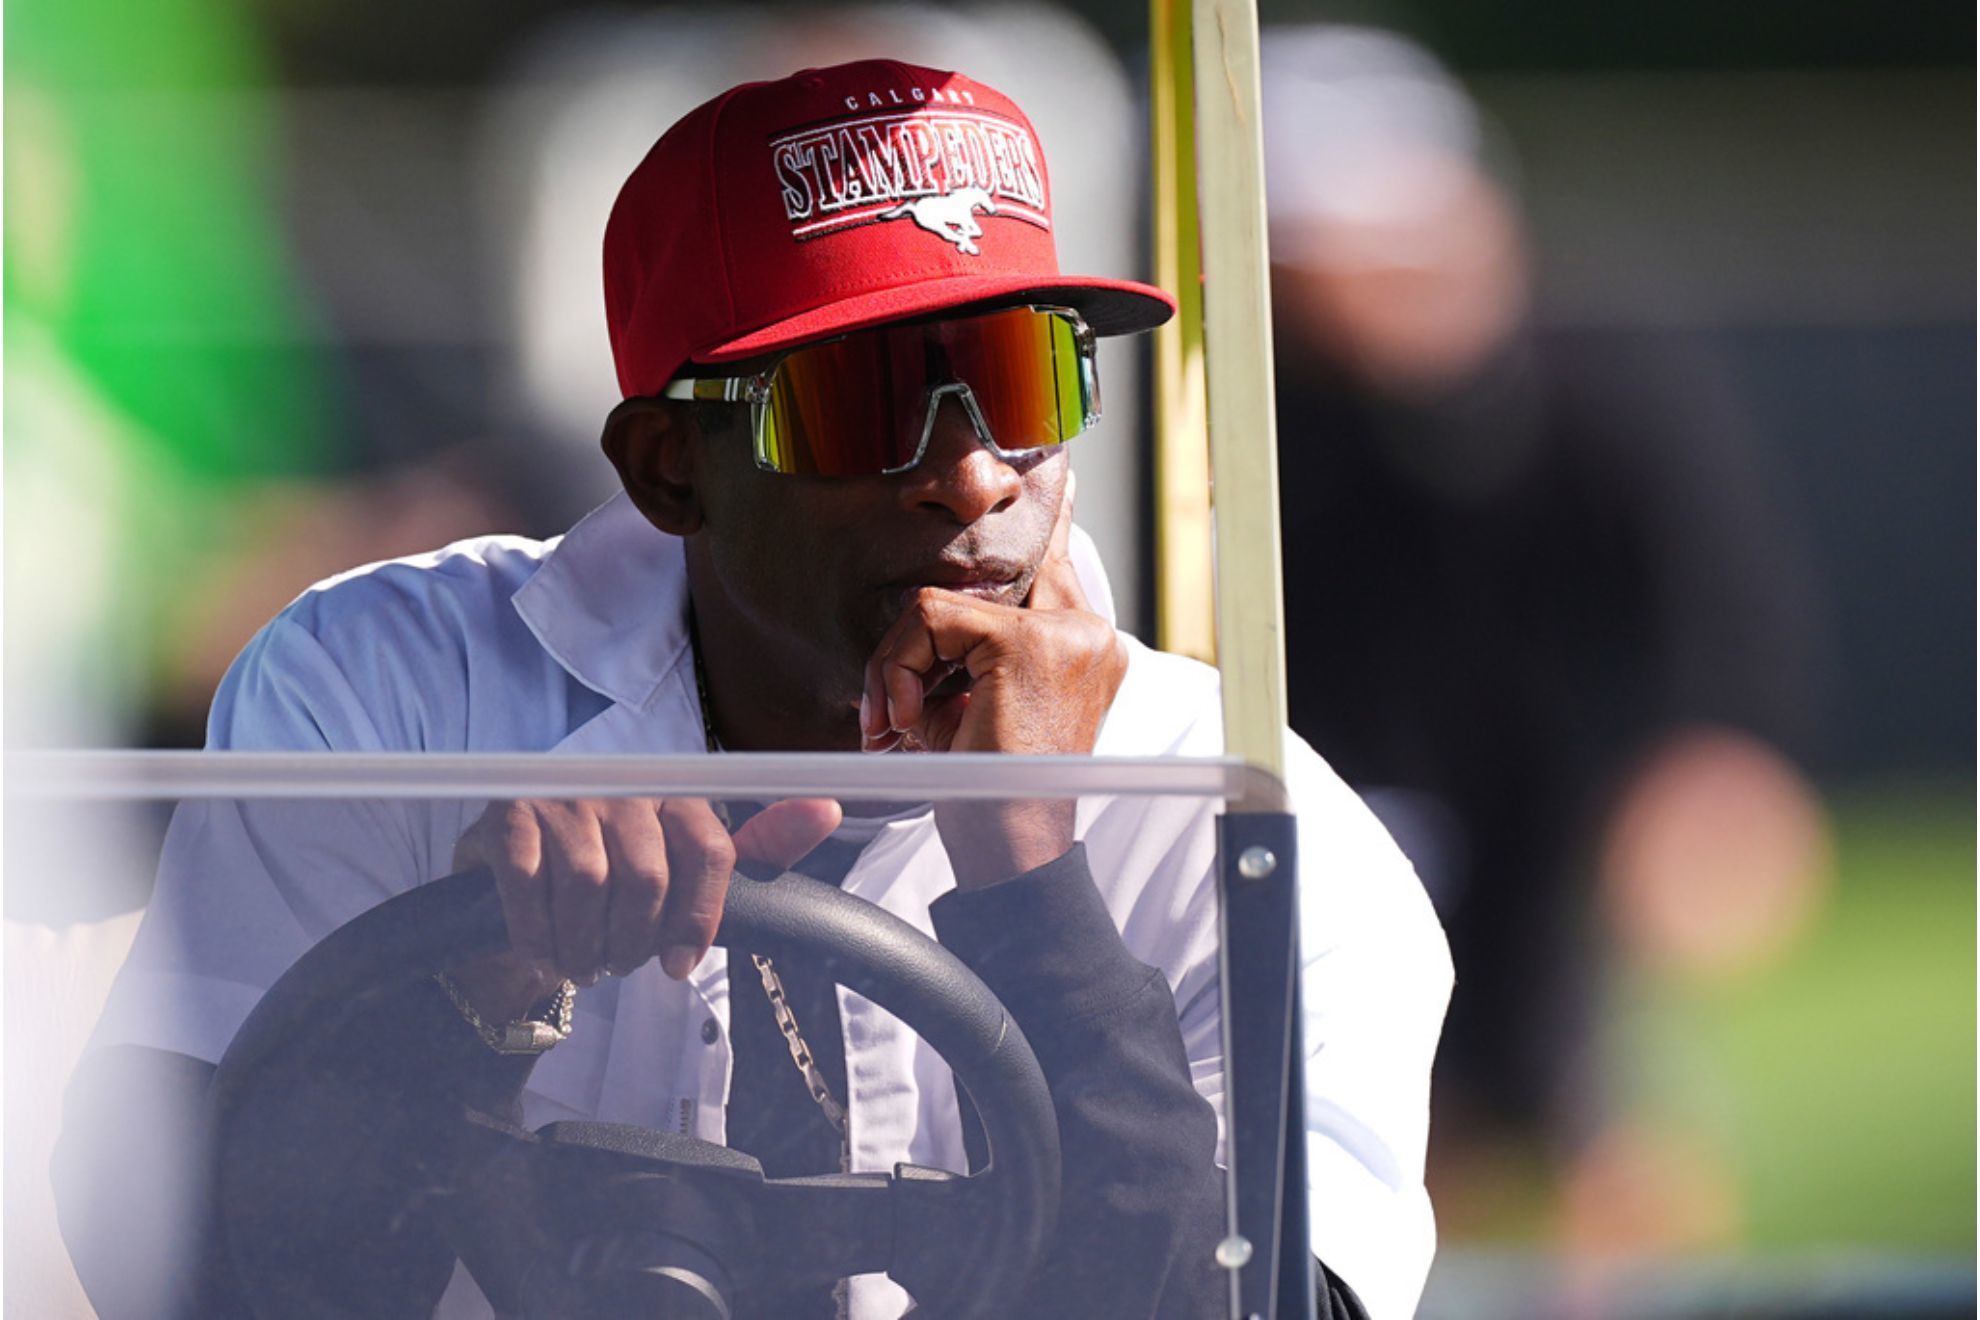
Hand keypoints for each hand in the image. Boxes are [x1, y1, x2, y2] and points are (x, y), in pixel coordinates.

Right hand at [447, 796, 841, 1019]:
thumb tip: (827, 809)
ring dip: (586, 947)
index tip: (680, 965)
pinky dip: (539, 936)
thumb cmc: (618, 877)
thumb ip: (760, 846)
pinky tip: (544, 952)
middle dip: (634, 943)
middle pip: (649, 879)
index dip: (698, 919)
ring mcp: (563, 796)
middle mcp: (621, 783)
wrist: (519, 878)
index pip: (710, 851)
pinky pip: (532, 888)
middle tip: (617, 964)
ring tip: (584, 963)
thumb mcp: (692, 866)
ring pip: (591, 887)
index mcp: (674, 794)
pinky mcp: (508, 817)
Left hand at [858, 473, 1125, 886]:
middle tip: (892, 710)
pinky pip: (928, 621)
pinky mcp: (1024, 642)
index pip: (1057, 563)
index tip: (1062, 472)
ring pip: (938, 607)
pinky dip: (897, 670)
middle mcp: (1086, 633)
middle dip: (913, 641)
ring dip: (895, 669)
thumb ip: (969, 654)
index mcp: (1086, 646)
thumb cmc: (991, 793)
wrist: (1014, 848)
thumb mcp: (977, 711)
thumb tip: (926, 615)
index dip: (1051, 519)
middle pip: (978, 583)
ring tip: (898, 729)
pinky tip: (907, 722)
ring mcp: (1062, 634)